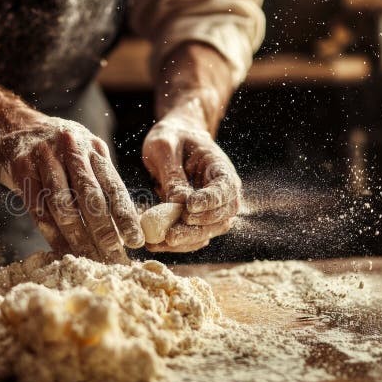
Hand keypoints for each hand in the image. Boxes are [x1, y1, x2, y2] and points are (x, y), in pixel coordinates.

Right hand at [0, 108, 143, 261]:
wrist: (10, 126)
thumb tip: (124, 225)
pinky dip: (51, 233)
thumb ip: (100, 183)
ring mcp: (45, 157)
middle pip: (91, 198)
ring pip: (64, 206)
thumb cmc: (55, 150)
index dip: (126, 216)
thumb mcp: (82, 156)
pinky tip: (62, 250)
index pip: (114, 187)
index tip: (136, 242)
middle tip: (114, 257)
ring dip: (78, 237)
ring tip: (88, 259)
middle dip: (105, 232)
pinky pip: (38, 208)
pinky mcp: (21, 167)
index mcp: (94, 149)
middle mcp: (72, 149)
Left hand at [141, 103, 240, 252]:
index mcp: (220, 167)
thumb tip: (179, 204)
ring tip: (158, 242)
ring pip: (209, 232)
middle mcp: (223, 191)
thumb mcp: (165, 147)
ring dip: (186, 241)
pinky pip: (194, 237)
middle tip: (171, 233)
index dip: (210, 200)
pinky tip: (156, 244)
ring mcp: (214, 207)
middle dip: (197, 228)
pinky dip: (178, 244)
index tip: (189, 206)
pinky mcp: (199, 219)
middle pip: (222, 216)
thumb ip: (173, 175)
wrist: (174, 138)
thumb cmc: (171, 137)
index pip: (225, 188)